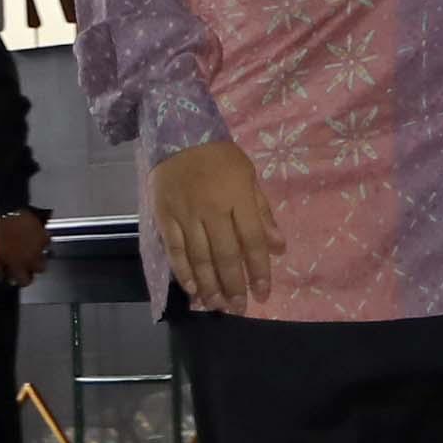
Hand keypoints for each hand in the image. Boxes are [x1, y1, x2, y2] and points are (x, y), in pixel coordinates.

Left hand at [0, 210, 51, 286]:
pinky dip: (37, 230)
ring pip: (45, 247)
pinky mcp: (39, 222)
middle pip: (41, 267)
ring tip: (28, 242)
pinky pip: (42, 229)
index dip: (21, 279)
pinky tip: (29, 228)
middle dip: (33, 264)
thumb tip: (2, 275)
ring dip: (38, 246)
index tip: (17, 275)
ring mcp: (39, 238)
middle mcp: (33, 254)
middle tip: (24, 260)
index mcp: (19, 265)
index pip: (26, 281)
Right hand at [149, 140, 277, 314]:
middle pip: (226, 255)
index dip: (259, 270)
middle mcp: (212, 209)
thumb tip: (278, 247)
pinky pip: (175, 250)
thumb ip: (262, 212)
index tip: (263, 293)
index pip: (253, 241)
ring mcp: (186, 214)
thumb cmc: (219, 157)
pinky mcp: (164, 216)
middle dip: (234, 285)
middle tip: (239, 308)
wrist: (178, 133)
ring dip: (210, 285)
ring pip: (199, 257)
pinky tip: (193, 290)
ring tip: (218, 305)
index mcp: (238, 197)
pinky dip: (184, 272)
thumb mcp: (249, 176)